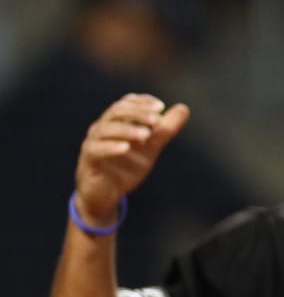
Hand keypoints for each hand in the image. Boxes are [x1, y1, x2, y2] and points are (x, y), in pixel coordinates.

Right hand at [73, 95, 188, 227]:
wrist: (107, 195)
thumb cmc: (126, 167)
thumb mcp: (150, 147)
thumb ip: (165, 130)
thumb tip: (183, 108)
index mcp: (116, 122)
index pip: (126, 103)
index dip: (142, 102)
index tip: (160, 106)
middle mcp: (102, 128)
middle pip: (116, 111)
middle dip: (137, 113)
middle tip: (157, 119)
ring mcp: (93, 143)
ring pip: (106, 129)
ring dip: (127, 129)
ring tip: (146, 134)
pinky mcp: (88, 160)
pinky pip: (96, 149)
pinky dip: (111, 147)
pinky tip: (126, 148)